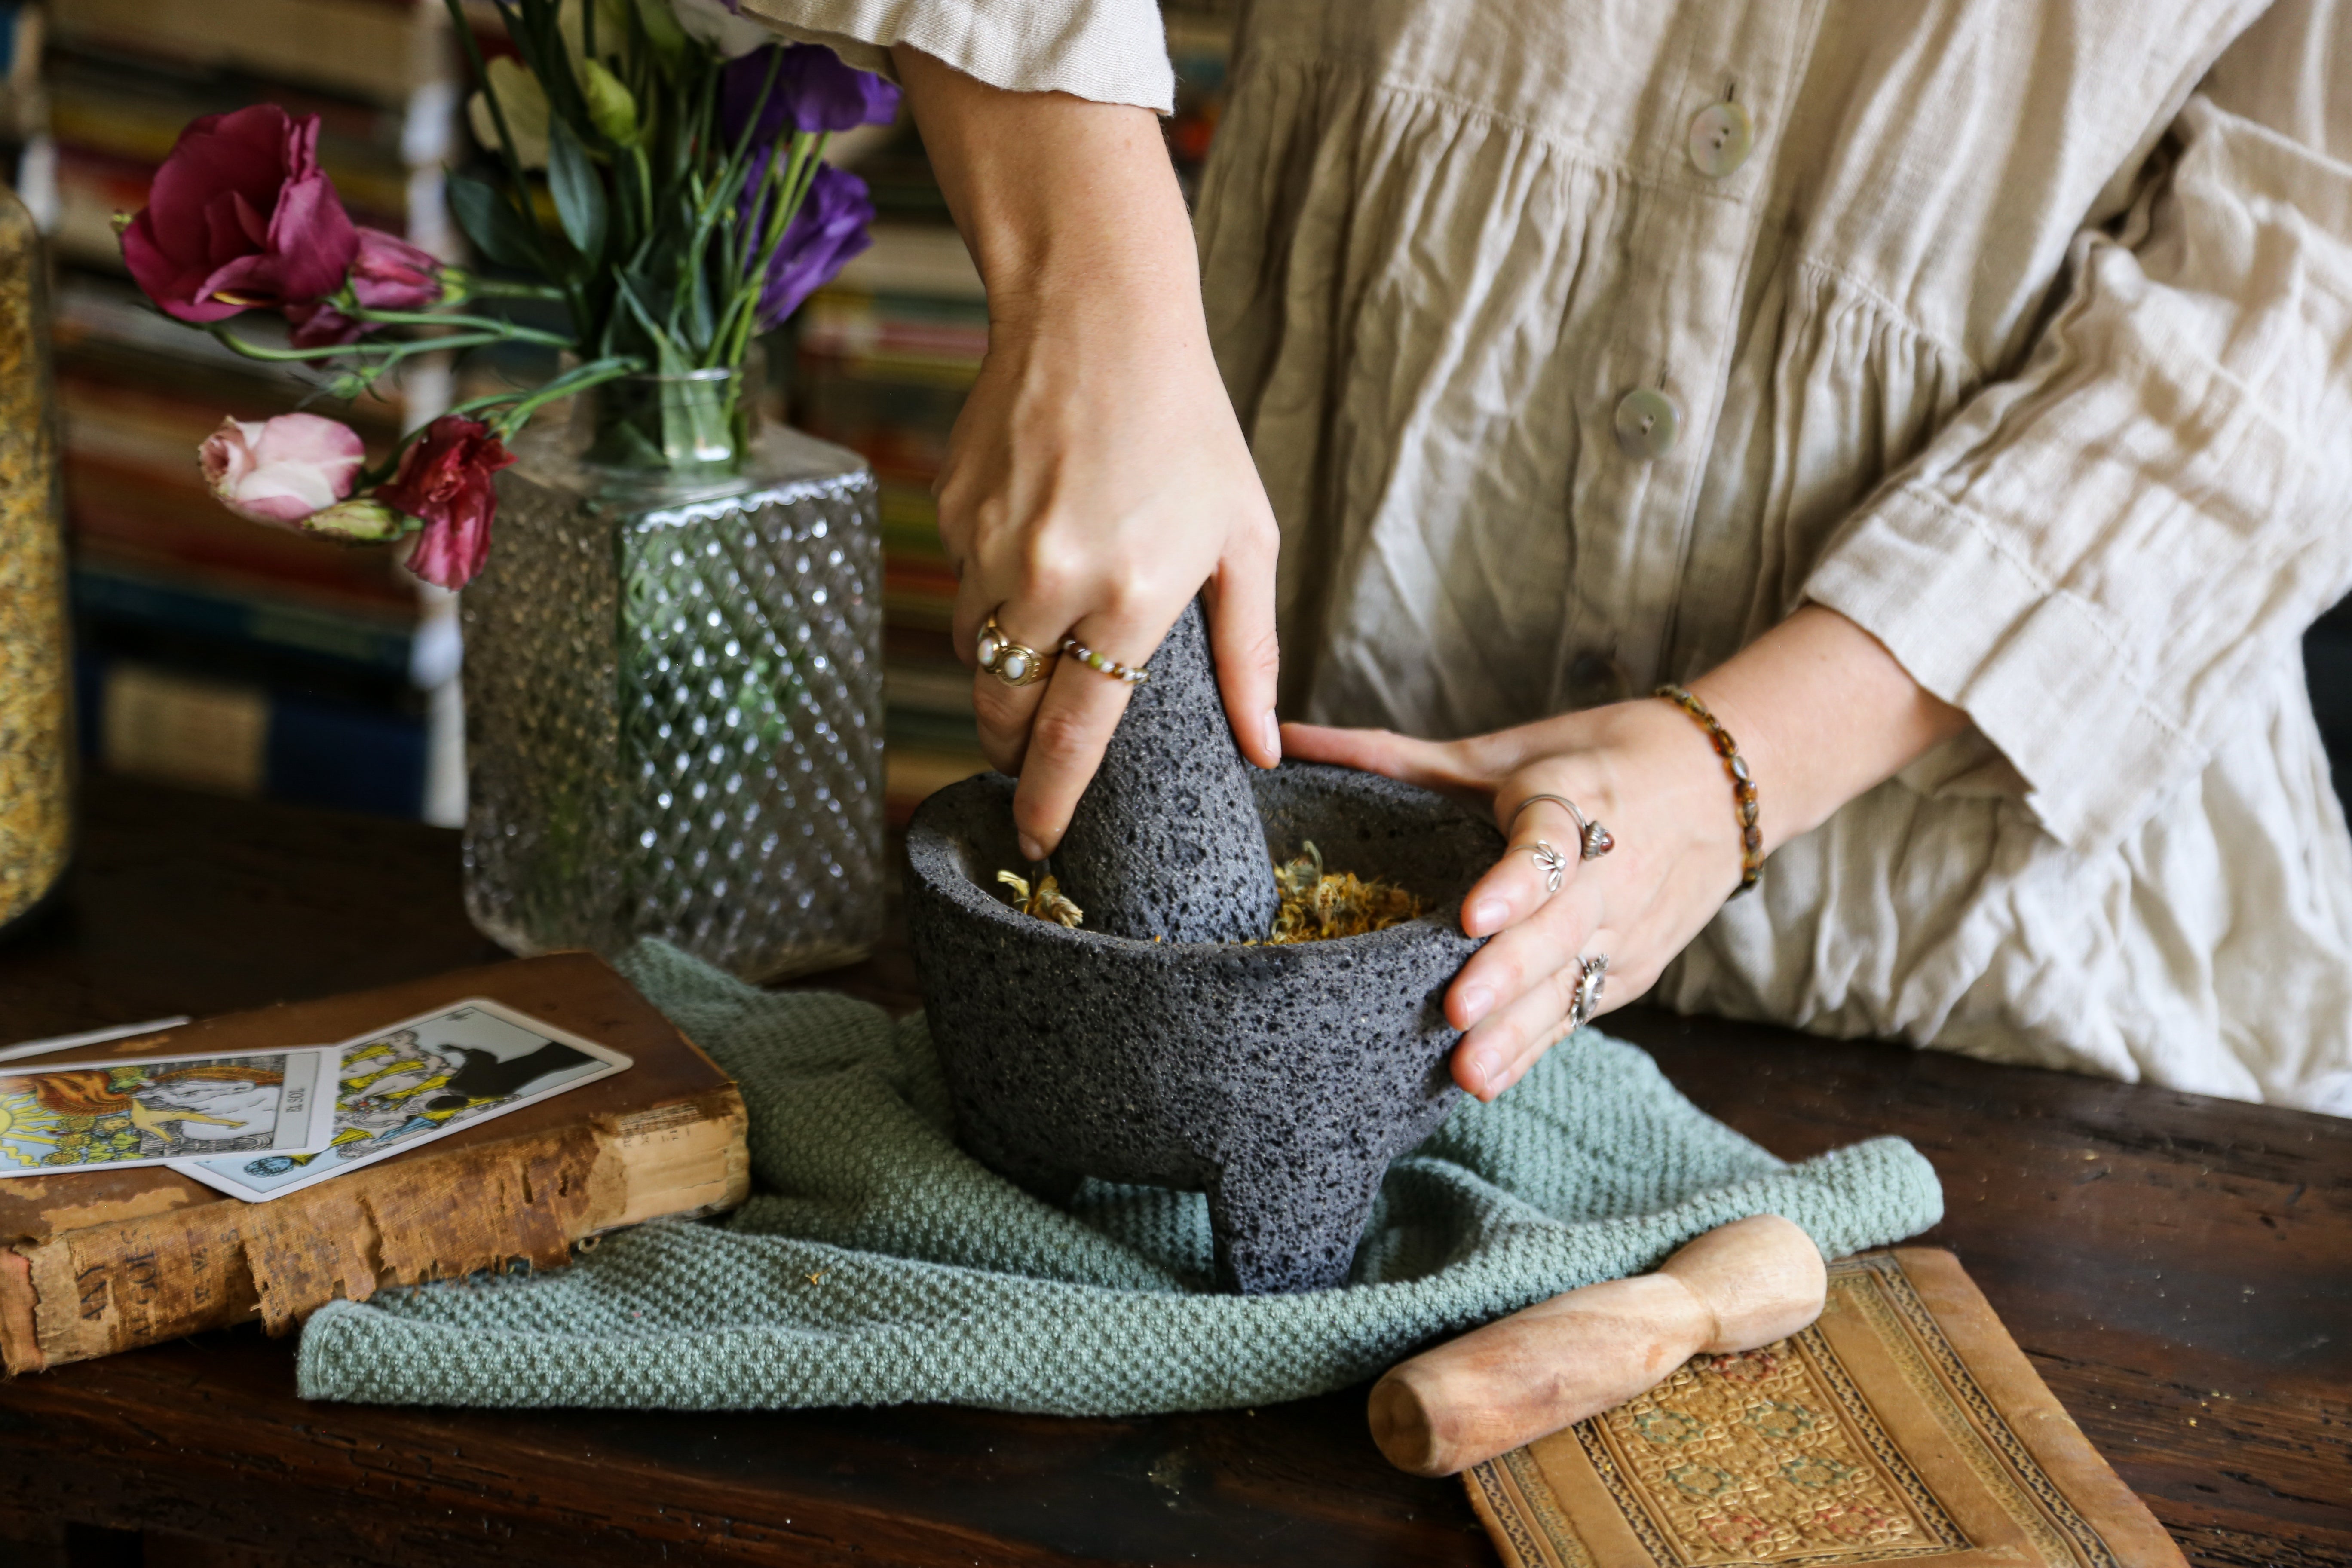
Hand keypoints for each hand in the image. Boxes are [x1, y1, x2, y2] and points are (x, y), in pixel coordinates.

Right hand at [897, 49, 1281, 862]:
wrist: (1096, 314)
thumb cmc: (1188, 428)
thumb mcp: (1245, 540)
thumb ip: (1250, 654)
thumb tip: (1262, 748)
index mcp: (1130, 596)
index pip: (1073, 734)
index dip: (1048, 798)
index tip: (1037, 841)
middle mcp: (1048, 579)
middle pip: (1006, 707)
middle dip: (1010, 747)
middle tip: (1025, 761)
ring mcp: (988, 544)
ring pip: (975, 650)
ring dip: (1001, 667)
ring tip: (1043, 638)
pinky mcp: (951, 511)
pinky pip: (959, 582)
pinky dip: (990, 588)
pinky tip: (1032, 541)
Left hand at [1285, 699, 1743, 1099]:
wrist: (1724, 786)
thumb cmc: (1593, 758)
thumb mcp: (1505, 750)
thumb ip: (1396, 758)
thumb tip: (1286, 742)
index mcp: (1577, 799)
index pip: (1552, 842)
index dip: (1514, 882)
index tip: (1472, 917)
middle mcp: (1608, 873)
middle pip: (1559, 930)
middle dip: (1507, 975)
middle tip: (1454, 1012)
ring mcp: (1624, 930)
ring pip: (1569, 985)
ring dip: (1518, 1031)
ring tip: (1466, 1070)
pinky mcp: (1629, 971)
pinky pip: (1577, 1013)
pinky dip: (1534, 1047)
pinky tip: (1487, 1080)